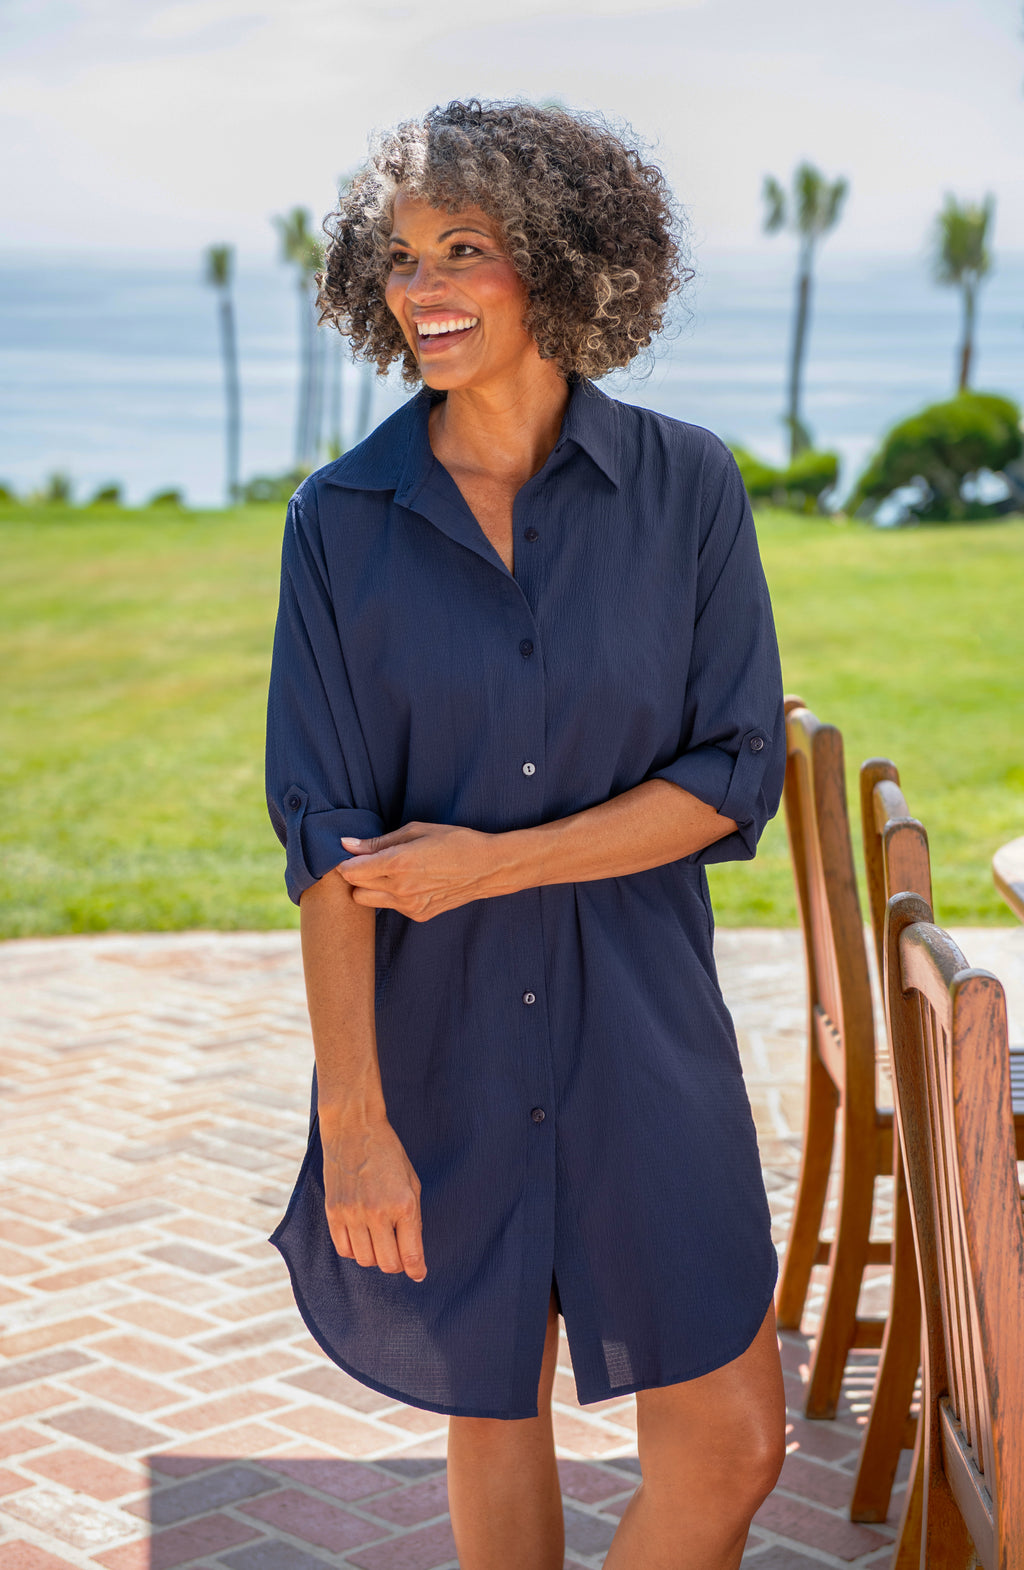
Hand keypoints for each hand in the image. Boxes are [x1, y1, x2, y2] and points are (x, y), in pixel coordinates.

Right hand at [320, 1110, 425, 1280]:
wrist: (354, 1129)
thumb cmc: (388, 1154)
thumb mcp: (412, 1182)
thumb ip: (414, 1219)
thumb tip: (414, 1255)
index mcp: (404, 1205)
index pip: (411, 1255)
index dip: (417, 1271)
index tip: (419, 1274)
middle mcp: (378, 1213)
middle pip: (388, 1263)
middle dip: (397, 1264)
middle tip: (399, 1254)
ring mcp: (353, 1213)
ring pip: (365, 1260)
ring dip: (375, 1257)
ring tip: (379, 1241)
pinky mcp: (334, 1211)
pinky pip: (344, 1249)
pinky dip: (355, 1250)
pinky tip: (362, 1237)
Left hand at [337, 822, 502, 919]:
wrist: (488, 868)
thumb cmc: (454, 841)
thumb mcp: (417, 830)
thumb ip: (379, 841)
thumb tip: (347, 844)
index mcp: (398, 863)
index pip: (350, 871)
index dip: (346, 861)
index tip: (354, 853)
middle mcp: (401, 889)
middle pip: (355, 887)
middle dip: (356, 874)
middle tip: (370, 860)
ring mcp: (410, 906)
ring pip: (367, 901)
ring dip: (369, 887)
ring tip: (388, 872)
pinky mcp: (418, 915)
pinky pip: (390, 907)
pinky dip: (390, 896)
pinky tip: (409, 882)